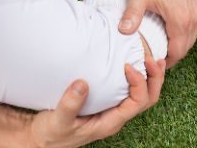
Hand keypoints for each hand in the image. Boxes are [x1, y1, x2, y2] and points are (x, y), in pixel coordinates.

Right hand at [24, 55, 165, 147]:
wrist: (41, 139)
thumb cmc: (51, 134)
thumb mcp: (57, 121)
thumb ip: (70, 105)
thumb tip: (82, 84)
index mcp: (110, 122)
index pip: (137, 103)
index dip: (139, 83)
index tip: (128, 66)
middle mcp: (116, 117)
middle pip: (148, 99)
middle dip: (154, 79)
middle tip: (151, 58)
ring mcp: (113, 110)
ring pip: (142, 96)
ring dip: (150, 77)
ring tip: (151, 58)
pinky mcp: (106, 103)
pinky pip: (129, 91)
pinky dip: (137, 77)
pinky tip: (132, 63)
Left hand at [119, 0, 196, 67]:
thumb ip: (131, 16)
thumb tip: (122, 32)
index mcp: (181, 18)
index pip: (178, 51)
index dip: (167, 61)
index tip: (155, 64)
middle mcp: (194, 15)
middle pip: (187, 46)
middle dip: (174, 54)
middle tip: (158, 58)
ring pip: (193, 35)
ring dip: (182, 43)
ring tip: (165, 46)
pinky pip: (195, 22)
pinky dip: (187, 30)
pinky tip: (174, 29)